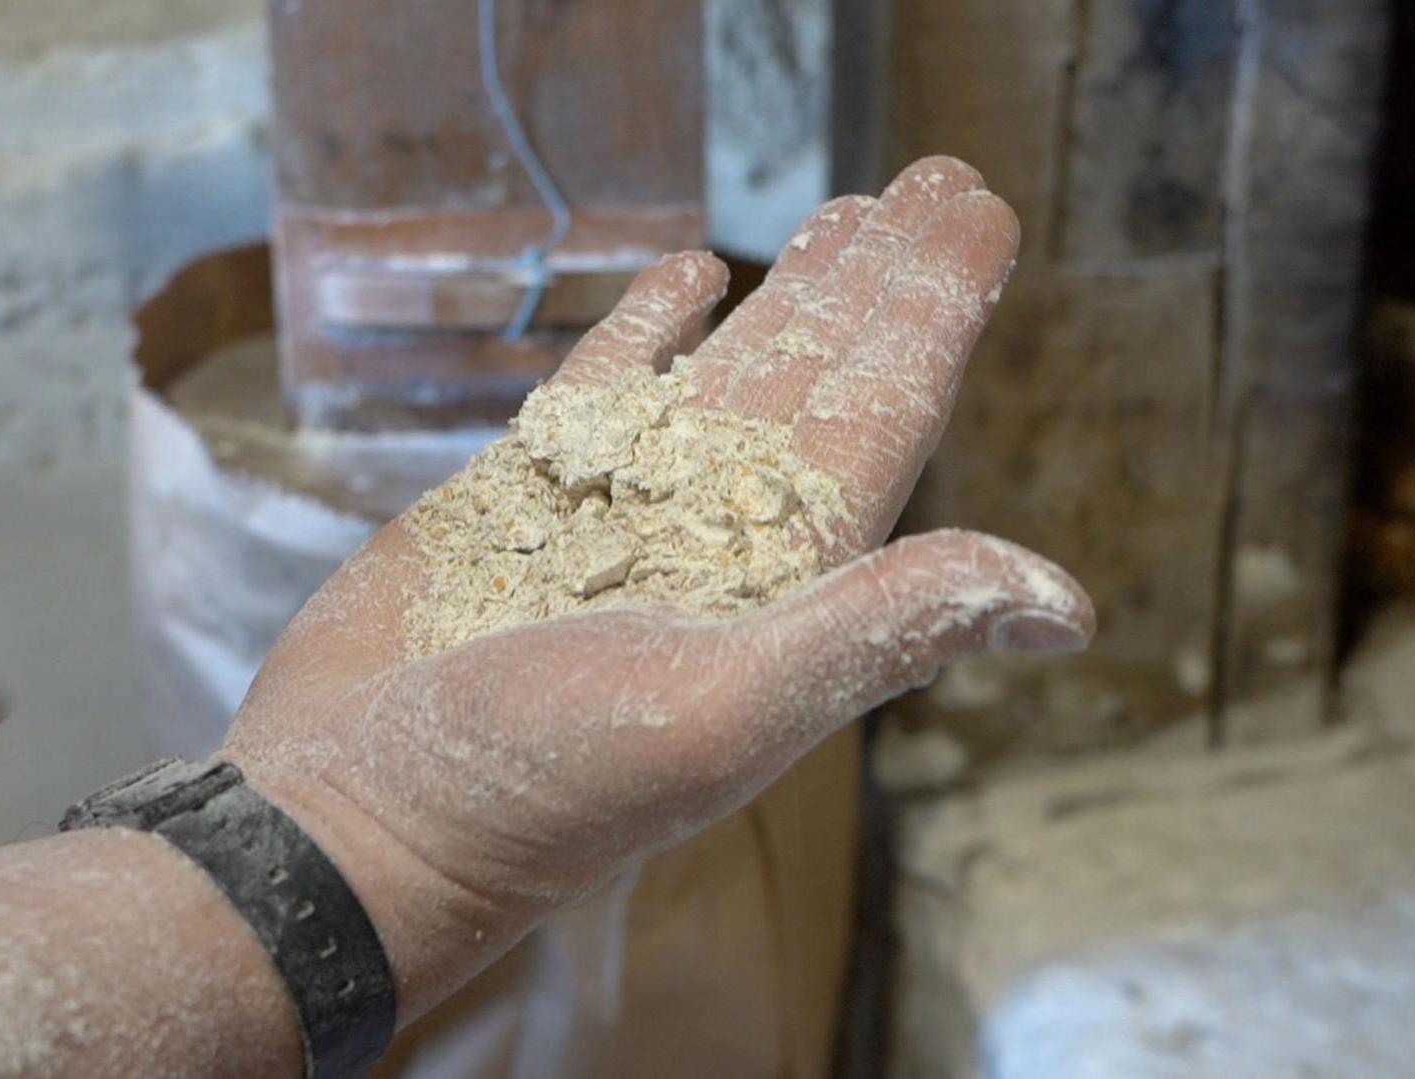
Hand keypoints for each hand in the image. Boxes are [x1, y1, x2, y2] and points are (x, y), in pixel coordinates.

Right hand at [220, 158, 1094, 1016]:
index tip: (982, 213)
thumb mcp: (721, 708)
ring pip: (726, 374)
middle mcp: (714, 542)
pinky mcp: (517, 501)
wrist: (349, 819)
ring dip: (795, 295)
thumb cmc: (531, 787)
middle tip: (942, 179)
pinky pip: (606, 392)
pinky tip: (695, 273)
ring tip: (852, 211)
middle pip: (824, 378)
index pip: (885, 417)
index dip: (937, 311)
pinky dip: (650, 329)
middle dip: (885, 281)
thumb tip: (1065, 603)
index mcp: (780, 584)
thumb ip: (876, 631)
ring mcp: (615, 516)